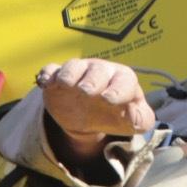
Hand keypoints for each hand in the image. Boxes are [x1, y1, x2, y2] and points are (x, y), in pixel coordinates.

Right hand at [36, 57, 155, 163]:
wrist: (89, 115)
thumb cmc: (115, 113)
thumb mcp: (132, 120)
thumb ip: (142, 119)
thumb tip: (136, 116)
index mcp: (122, 80)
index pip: (124, 80)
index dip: (118, 89)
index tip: (109, 99)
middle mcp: (100, 72)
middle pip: (97, 70)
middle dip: (92, 80)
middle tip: (86, 91)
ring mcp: (78, 73)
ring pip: (74, 66)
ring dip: (69, 73)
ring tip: (65, 83)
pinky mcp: (58, 79)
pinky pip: (51, 70)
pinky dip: (47, 74)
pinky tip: (45, 82)